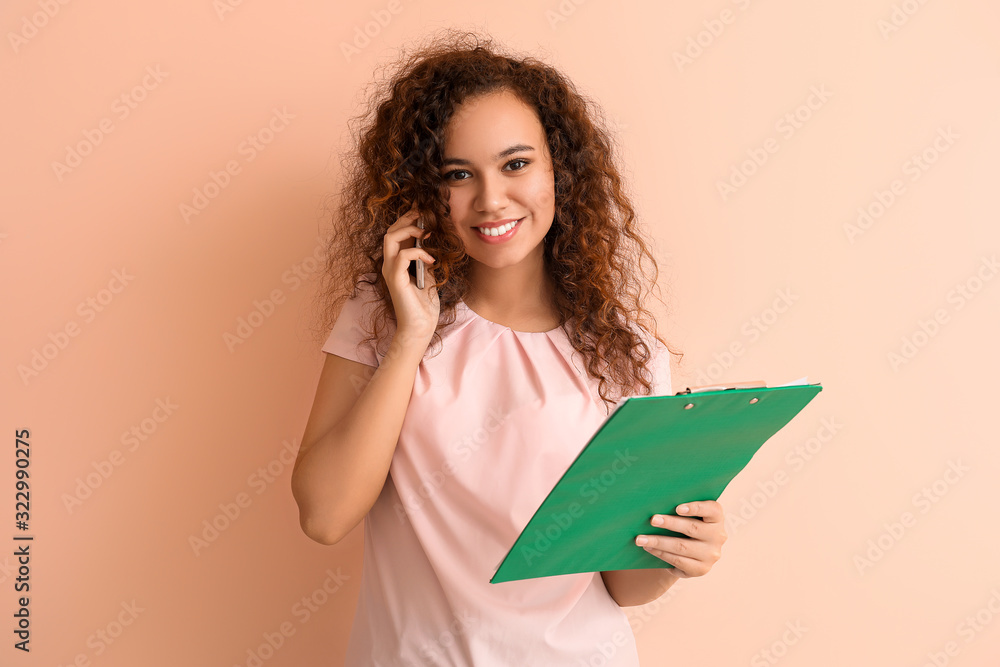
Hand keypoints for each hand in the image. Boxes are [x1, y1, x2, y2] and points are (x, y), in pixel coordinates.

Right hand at [381, 205, 439, 342]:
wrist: (420, 327)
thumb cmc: (424, 306)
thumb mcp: (428, 277)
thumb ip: (425, 262)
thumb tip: (430, 248)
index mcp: (396, 263)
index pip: (396, 234)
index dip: (407, 220)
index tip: (422, 212)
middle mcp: (390, 264)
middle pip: (391, 231)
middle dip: (407, 219)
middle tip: (424, 215)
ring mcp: (391, 271)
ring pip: (390, 238)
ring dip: (409, 231)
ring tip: (426, 234)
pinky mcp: (395, 279)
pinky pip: (402, 256)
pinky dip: (418, 252)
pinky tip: (431, 259)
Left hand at [635, 500, 726, 578]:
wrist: (689, 551)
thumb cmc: (684, 523)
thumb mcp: (688, 514)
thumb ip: (679, 506)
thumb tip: (653, 500)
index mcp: (717, 517)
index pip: (712, 510)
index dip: (696, 508)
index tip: (677, 507)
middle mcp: (718, 536)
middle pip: (693, 528)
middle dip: (670, 524)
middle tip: (652, 520)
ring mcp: (711, 555)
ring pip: (682, 547)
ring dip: (659, 542)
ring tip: (641, 539)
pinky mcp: (702, 569)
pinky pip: (679, 561)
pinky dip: (661, 554)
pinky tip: (649, 548)